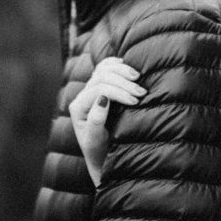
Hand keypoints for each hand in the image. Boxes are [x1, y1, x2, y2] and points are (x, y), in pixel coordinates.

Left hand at [68, 56, 144, 184]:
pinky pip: (103, 69)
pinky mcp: (99, 89)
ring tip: (138, 77)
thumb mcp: (95, 141)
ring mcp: (90, 91)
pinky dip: (112, 64)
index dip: (119, 92)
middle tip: (142, 92)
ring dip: (122, 72)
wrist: (103, 158)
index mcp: (78, 107)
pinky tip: (123, 63)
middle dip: (123, 82)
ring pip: (102, 70)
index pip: (98, 90)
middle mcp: (82, 97)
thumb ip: (96, 122)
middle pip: (101, 78)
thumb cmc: (99, 153)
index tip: (136, 100)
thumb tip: (103, 99)